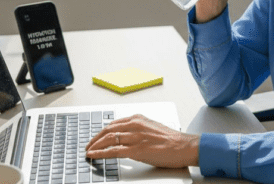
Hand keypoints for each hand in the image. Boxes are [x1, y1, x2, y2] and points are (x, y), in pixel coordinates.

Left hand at [85, 114, 199, 168]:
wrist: (184, 146)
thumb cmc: (171, 140)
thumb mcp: (151, 128)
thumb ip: (138, 129)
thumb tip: (125, 135)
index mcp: (138, 118)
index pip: (113, 123)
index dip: (101, 132)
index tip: (95, 137)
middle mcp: (135, 125)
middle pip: (108, 130)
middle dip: (95, 138)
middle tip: (88, 145)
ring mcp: (136, 137)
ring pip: (108, 139)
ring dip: (95, 145)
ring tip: (88, 151)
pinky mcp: (137, 149)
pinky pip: (113, 151)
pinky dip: (100, 153)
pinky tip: (94, 155)